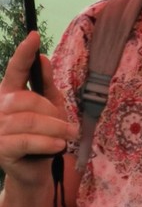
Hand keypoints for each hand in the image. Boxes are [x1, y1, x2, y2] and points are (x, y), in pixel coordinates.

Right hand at [0, 32, 73, 177]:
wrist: (36, 171)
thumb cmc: (44, 136)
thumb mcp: (51, 108)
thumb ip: (46, 86)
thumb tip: (43, 59)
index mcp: (9, 94)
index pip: (15, 70)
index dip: (24, 54)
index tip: (34, 36)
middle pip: (27, 100)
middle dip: (52, 112)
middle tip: (70, 127)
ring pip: (29, 121)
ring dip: (55, 129)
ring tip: (69, 137)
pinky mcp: (1, 149)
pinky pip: (27, 141)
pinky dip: (48, 143)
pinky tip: (59, 146)